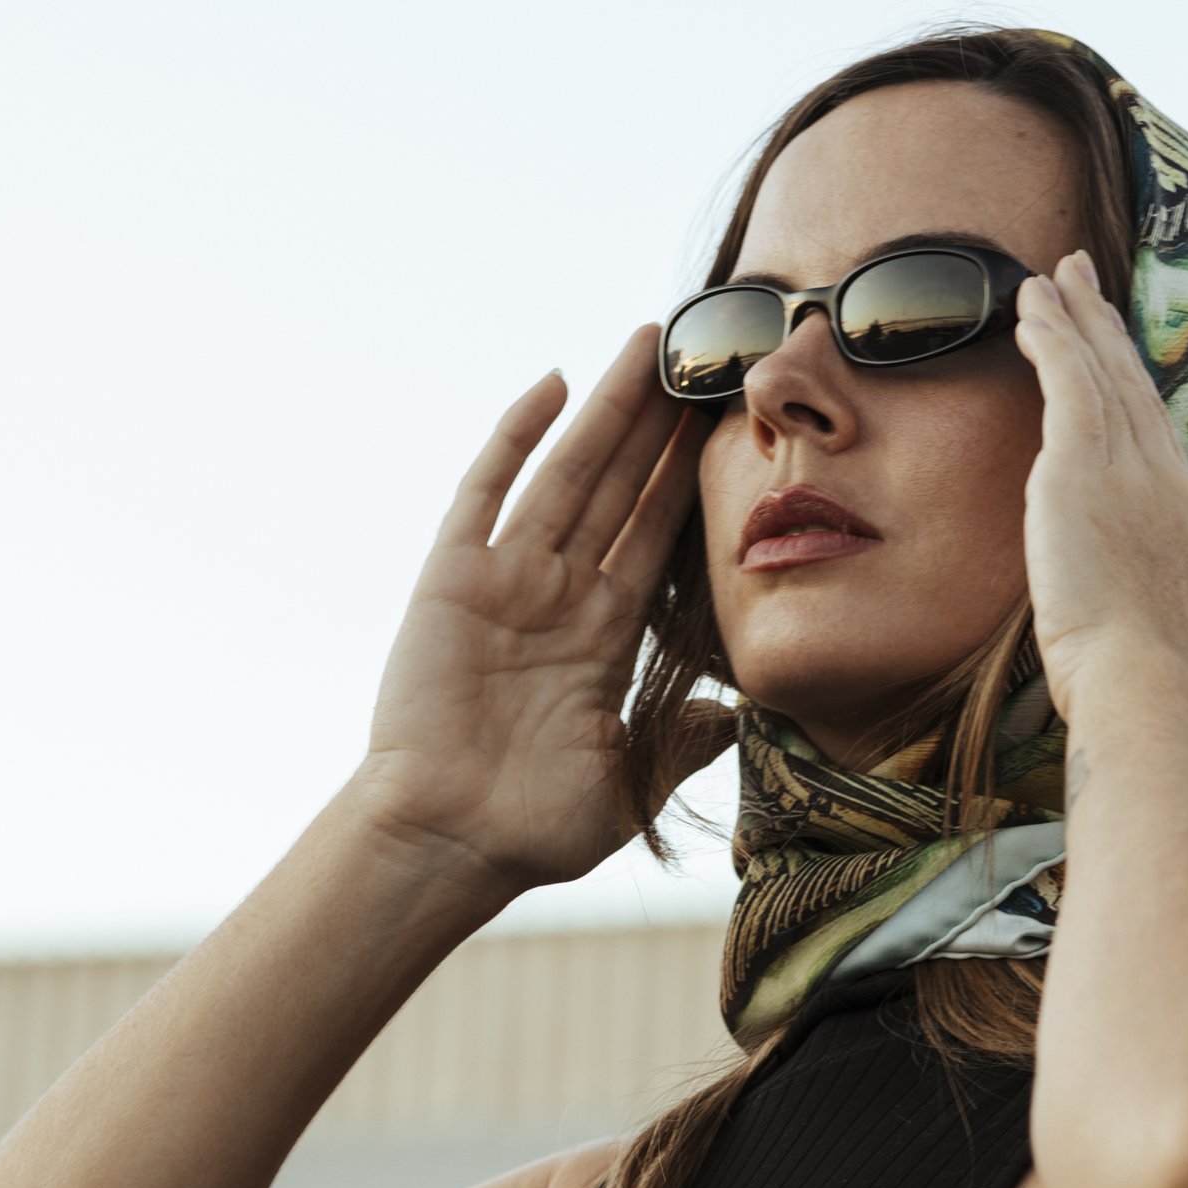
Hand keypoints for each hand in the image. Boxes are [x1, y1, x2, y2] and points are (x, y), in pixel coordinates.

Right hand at [356, 331, 724, 894]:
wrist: (448, 842)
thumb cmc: (532, 829)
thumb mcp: (631, 784)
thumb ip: (683, 741)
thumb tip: (738, 714)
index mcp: (603, 637)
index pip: (658, 537)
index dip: (690, 481)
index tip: (728, 426)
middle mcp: (559, 596)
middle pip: (621, 487)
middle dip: (659, 424)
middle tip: (703, 355)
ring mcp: (506, 581)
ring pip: (569, 472)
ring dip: (608, 408)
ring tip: (651, 345)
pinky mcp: (454, 579)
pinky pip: (487, 492)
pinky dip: (515, 437)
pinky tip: (553, 384)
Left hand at [1013, 253, 1187, 744]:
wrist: (1154, 688)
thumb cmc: (1147, 691)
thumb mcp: (1150, 645)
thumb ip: (1134, 617)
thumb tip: (1119, 640)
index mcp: (1183, 526)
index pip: (1153, 439)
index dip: (1133, 390)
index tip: (1116, 357)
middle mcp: (1166, 485)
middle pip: (1135, 389)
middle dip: (1108, 332)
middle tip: (1086, 282)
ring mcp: (1132, 471)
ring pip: (1102, 372)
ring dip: (1076, 317)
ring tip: (1052, 275)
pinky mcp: (1087, 467)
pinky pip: (1069, 380)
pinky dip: (1052, 337)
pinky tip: (1029, 305)